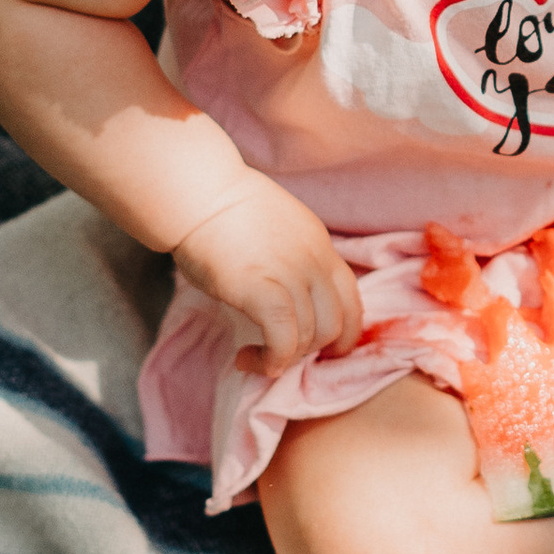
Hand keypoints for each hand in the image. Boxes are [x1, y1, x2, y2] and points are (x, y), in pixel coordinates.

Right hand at [172, 173, 363, 373]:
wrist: (202, 194)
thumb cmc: (226, 212)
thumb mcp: (279, 232)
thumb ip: (292, 261)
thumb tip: (288, 299)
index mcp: (322, 246)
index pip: (352, 298)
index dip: (343, 332)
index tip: (318, 348)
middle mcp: (315, 261)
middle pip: (337, 323)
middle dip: (310, 350)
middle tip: (278, 353)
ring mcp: (292, 274)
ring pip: (312, 335)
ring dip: (285, 359)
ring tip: (253, 358)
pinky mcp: (261, 288)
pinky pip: (284, 336)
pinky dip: (274, 358)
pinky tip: (251, 359)